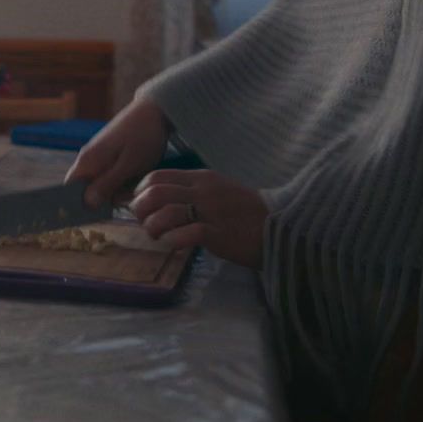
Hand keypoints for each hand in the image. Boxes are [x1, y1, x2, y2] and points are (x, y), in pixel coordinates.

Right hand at [65, 95, 170, 207]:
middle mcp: (88, 158)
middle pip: (83, 188)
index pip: (69, 189)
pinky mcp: (109, 155)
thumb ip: (107, 184)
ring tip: (131, 189)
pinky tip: (132, 182)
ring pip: (97, 183)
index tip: (88, 219)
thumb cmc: (142, 137)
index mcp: (87, 161)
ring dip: (111, 192)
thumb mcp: (128, 165)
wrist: (155, 111)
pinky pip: (107, 175)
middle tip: (121, 203)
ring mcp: (98, 156)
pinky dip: (118, 183)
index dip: (74, 205)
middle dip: (99, 200)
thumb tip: (87, 204)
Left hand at [129, 169, 267, 268]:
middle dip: (140, 209)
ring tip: (158, 236)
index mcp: (201, 178)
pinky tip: (174, 244)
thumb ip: (190, 191)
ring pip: (166, 212)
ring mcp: (211, 211)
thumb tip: (157, 200)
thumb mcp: (216, 191)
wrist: (282, 226)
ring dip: (153, 226)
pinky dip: (172, 240)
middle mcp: (203, 191)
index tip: (142, 206)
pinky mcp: (219, 234)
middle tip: (145, 224)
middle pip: (155, 193)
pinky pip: (184, 234)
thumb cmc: (246, 212)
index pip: (157, 176)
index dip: (140, 192)